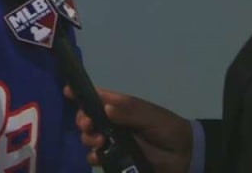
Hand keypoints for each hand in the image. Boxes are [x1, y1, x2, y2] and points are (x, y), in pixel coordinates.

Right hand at [66, 85, 192, 172]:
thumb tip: (105, 108)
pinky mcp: (115, 160)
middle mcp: (113, 122)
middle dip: (83, 119)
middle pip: (88, 118)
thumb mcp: (150, 115)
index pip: (97, 97)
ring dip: (89, 138)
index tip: (68, 91)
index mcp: (120, 107)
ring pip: (89, 138)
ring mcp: (113, 142)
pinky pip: (97, 157)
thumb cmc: (167, 128)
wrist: (183, 156)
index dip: (81, 93)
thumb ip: (129, 111)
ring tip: (99, 141)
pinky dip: (95, 156)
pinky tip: (100, 155)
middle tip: (88, 124)